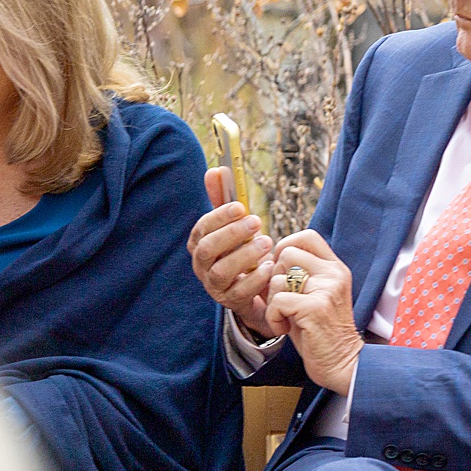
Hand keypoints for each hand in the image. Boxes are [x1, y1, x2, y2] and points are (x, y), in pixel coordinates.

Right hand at [187, 169, 275, 336]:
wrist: (252, 286)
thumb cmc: (240, 248)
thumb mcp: (233, 224)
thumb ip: (224, 199)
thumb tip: (216, 169)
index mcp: (200, 243)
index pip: (201, 228)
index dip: (218, 217)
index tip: (240, 206)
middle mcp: (202, 265)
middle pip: (206, 250)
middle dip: (231, 234)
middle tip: (257, 222)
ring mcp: (214, 286)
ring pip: (220, 273)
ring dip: (244, 256)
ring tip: (266, 242)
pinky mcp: (231, 301)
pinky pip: (239, 293)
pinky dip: (255, 279)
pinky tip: (270, 266)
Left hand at [264, 230, 361, 394]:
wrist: (341, 363)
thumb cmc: (321, 332)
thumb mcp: (316, 295)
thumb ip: (300, 275)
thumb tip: (266, 259)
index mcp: (335, 268)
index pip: (307, 236)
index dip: (286, 247)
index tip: (283, 273)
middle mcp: (334, 274)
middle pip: (286, 254)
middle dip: (274, 278)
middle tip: (283, 301)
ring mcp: (327, 289)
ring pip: (277, 278)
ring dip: (272, 302)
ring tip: (286, 318)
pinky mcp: (315, 307)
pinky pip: (277, 300)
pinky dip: (273, 318)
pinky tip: (285, 329)